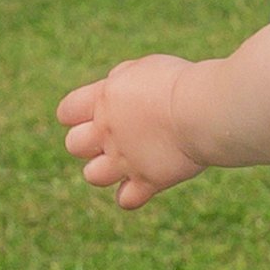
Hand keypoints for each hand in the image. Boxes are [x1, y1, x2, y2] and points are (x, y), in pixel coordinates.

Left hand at [56, 55, 204, 207]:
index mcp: (103, 100)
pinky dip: (131, 195)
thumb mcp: (144, 68)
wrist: (202, 110)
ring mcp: (125, 159)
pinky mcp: (148, 181)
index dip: (77, 114)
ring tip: (129, 161)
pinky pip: (125, 200)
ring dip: (105, 171)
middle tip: (117, 137)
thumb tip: (113, 89)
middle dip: (89, 143)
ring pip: (92, 176)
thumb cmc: (180, 83)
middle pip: (73, 145)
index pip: (66, 112)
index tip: (97, 113)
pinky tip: (145, 182)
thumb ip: (121, 80)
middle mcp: (107, 132)